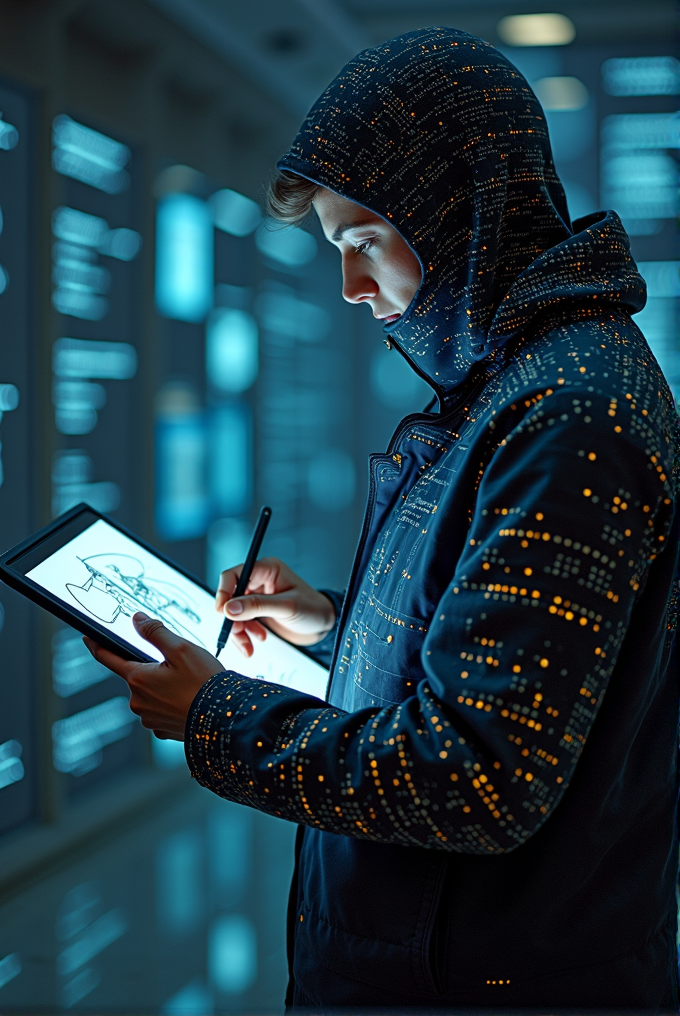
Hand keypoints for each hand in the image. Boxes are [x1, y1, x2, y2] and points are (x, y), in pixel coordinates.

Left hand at [83, 612, 221, 739]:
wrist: (226, 718)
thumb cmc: (204, 683)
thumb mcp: (181, 648)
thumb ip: (154, 632)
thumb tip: (136, 619)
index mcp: (138, 679)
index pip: (108, 658)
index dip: (97, 646)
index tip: (88, 639)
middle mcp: (138, 701)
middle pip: (136, 676)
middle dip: (151, 668)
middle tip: (178, 665)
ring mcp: (149, 719)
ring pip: (150, 694)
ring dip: (162, 687)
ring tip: (189, 684)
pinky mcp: (163, 730)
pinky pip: (160, 711)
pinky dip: (171, 703)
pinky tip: (188, 700)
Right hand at [216, 556, 335, 657]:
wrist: (323, 626)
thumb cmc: (313, 609)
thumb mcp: (286, 607)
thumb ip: (258, 606)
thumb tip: (229, 609)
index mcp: (266, 569)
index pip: (234, 575)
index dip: (223, 593)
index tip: (222, 613)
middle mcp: (259, 580)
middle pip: (230, 596)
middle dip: (231, 618)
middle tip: (236, 634)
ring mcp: (257, 597)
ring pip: (234, 612)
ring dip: (238, 630)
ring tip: (248, 646)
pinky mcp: (258, 612)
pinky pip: (241, 622)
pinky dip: (245, 634)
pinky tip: (258, 640)